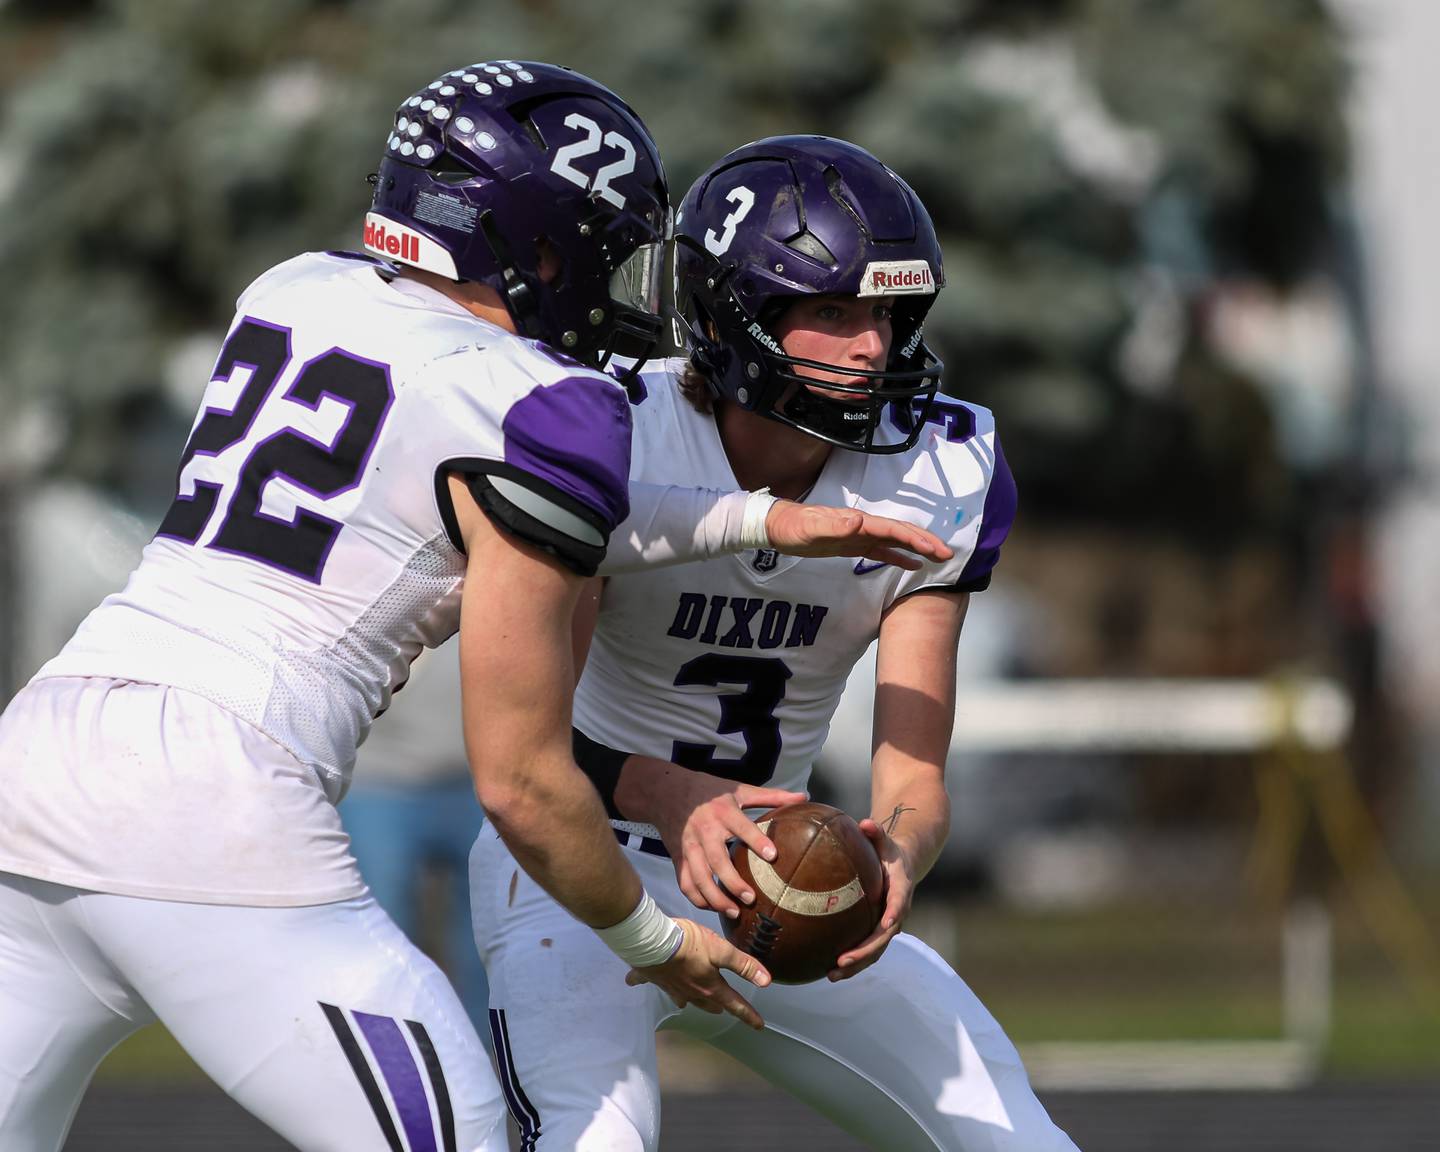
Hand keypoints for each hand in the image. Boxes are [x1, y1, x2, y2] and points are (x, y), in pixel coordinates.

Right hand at [625, 918, 770, 1028]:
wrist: (651, 941)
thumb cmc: (688, 943)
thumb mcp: (721, 950)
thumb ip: (743, 965)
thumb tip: (766, 981)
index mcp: (709, 986)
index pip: (734, 1004)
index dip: (748, 1014)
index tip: (759, 1025)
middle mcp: (690, 991)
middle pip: (708, 1003)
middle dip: (719, 1007)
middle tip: (726, 1009)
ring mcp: (669, 986)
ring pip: (683, 998)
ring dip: (689, 1001)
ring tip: (690, 1003)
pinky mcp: (651, 977)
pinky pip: (649, 982)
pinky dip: (643, 982)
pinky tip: (634, 982)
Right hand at [639, 757, 804, 918]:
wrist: (666, 791)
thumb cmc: (709, 791)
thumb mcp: (739, 790)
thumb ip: (770, 796)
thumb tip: (803, 797)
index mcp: (722, 811)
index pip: (741, 827)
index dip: (756, 841)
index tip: (773, 856)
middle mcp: (704, 830)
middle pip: (717, 860)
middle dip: (733, 882)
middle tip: (751, 898)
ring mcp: (689, 846)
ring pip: (698, 877)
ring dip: (715, 897)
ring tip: (734, 911)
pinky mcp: (678, 858)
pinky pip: (685, 882)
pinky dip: (697, 898)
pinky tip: (712, 907)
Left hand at [764, 501, 952, 571]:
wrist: (779, 527)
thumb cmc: (794, 527)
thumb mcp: (812, 529)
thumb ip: (834, 525)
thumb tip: (859, 520)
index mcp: (859, 522)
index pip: (894, 530)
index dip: (916, 539)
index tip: (935, 549)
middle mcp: (863, 526)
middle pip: (901, 532)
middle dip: (925, 542)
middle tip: (947, 554)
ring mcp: (860, 535)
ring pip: (896, 541)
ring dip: (917, 548)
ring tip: (938, 558)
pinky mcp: (853, 545)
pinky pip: (882, 550)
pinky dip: (899, 556)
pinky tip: (911, 565)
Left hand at [829, 817, 915, 980]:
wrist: (903, 866)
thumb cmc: (888, 850)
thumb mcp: (884, 840)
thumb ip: (877, 832)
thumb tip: (865, 822)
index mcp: (901, 889)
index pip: (899, 903)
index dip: (894, 913)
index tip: (885, 923)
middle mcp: (896, 912)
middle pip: (883, 938)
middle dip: (864, 952)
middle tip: (842, 961)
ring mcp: (887, 925)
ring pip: (874, 951)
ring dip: (855, 966)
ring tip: (831, 975)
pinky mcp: (876, 932)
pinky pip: (865, 950)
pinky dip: (850, 962)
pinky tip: (826, 970)